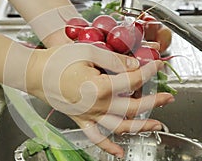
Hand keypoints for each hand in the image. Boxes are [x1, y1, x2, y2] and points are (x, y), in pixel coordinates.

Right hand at [26, 42, 174, 157]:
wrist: (34, 73)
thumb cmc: (56, 61)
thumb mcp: (87, 51)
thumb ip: (113, 60)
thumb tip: (133, 66)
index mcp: (99, 87)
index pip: (132, 81)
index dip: (148, 73)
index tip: (157, 67)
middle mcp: (96, 105)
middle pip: (131, 107)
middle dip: (153, 102)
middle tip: (167, 97)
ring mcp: (88, 115)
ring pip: (119, 126)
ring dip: (140, 127)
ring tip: (156, 125)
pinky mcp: (80, 119)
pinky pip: (96, 137)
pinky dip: (108, 146)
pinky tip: (118, 152)